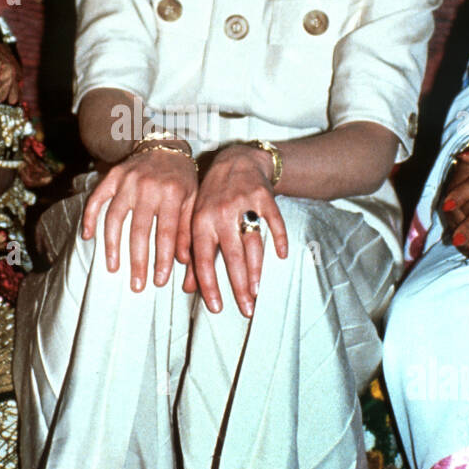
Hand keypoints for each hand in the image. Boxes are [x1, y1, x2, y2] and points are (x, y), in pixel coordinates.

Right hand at [81, 146, 197, 291]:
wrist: (164, 145)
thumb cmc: (183, 179)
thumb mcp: (193, 201)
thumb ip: (187, 230)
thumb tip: (183, 262)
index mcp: (172, 193)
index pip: (166, 233)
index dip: (162, 259)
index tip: (158, 281)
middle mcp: (148, 187)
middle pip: (140, 230)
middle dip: (138, 261)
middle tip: (137, 285)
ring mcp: (127, 181)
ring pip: (115, 217)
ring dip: (112, 245)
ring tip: (113, 268)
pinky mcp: (112, 176)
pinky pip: (96, 198)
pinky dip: (90, 217)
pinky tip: (88, 237)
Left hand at [184, 145, 287, 317]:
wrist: (236, 160)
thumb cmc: (213, 196)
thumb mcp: (197, 219)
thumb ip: (193, 254)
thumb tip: (188, 289)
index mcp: (201, 220)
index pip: (202, 259)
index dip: (209, 285)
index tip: (217, 308)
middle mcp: (221, 213)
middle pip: (231, 255)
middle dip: (238, 285)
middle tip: (245, 308)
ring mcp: (244, 204)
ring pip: (252, 242)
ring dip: (256, 270)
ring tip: (257, 292)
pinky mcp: (265, 196)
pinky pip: (274, 221)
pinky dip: (279, 238)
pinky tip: (280, 256)